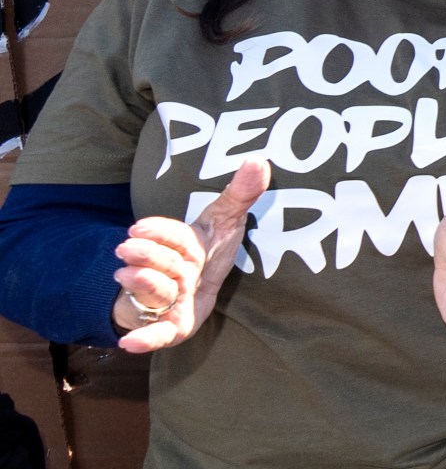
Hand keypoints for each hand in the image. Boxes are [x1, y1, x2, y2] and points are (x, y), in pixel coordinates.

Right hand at [112, 159, 268, 352]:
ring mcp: (169, 299)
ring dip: (143, 286)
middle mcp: (171, 271)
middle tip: (128, 248)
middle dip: (146, 255)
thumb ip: (241, 193)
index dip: (156, 230)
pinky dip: (144, 339)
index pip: (171, 234)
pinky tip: (128, 344)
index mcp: (184, 244)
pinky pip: (157, 334)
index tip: (139, 227)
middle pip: (160, 262)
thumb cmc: (207, 253)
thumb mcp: (226, 221)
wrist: (193, 290)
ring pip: (156, 293)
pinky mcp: (172, 327)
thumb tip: (259, 160)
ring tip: (127, 275)